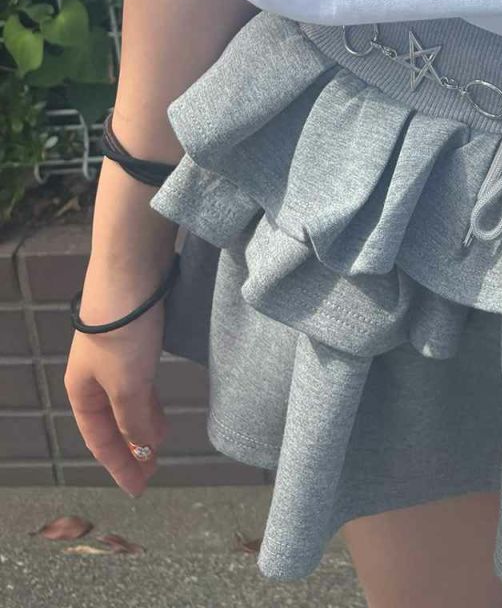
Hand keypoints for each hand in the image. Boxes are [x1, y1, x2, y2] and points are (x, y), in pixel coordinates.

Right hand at [63, 253, 172, 496]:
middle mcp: (92, 375)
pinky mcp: (135, 335)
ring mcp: (113, 354)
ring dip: (142, 422)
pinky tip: (161, 403)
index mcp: (81, 391)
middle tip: (153, 468)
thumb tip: (143, 446)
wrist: (131, 271)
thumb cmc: (124, 332)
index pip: (100, 441)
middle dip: (130, 446)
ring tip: (160, 441)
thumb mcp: (129, 383)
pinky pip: (139, 379)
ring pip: (126, 399)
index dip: (120, 466)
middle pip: (111, 421)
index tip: (139, 488)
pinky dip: (149, 397)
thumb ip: (134, 419)